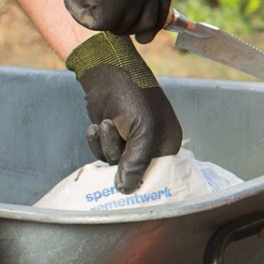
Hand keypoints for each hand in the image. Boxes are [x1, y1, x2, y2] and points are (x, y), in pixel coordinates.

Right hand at [28, 0, 171, 42]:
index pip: (163, 6)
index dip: (153, 21)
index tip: (144, 33)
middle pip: (147, 23)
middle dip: (130, 30)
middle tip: (108, 25)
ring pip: (120, 27)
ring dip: (98, 18)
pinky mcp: (113, 6)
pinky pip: (97, 25)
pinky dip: (79, 14)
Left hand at [67, 34, 182, 192]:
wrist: (106, 73)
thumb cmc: (132, 97)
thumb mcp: (142, 132)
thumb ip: (136, 163)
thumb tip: (125, 190)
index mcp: (168, 143)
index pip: (158, 175)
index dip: (142, 181)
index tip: (126, 186)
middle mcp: (153, 145)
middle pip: (134, 171)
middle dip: (119, 157)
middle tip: (115, 136)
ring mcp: (132, 140)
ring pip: (116, 163)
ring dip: (106, 146)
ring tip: (106, 122)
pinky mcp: (114, 136)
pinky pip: (104, 153)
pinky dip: (97, 142)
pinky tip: (96, 126)